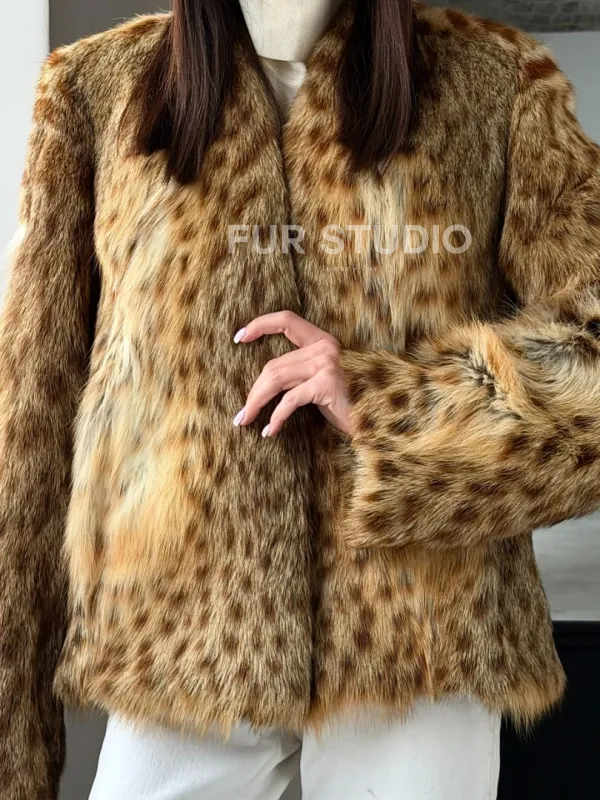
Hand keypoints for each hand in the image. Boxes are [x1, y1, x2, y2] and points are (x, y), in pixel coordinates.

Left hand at [232, 311, 350, 436]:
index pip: (287, 320)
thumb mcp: (320, 381)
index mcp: (322, 341)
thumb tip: (261, 383)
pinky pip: (290, 399)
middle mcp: (325, 347)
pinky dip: (276, 417)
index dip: (260, 325)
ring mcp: (326, 363)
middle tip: (242, 414)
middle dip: (254, 390)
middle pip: (274, 364)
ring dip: (257, 402)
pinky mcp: (327, 382)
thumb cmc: (347, 404)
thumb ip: (298, 372)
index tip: (238, 338)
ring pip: (276, 379)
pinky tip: (270, 431)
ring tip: (246, 420)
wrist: (376, 420)